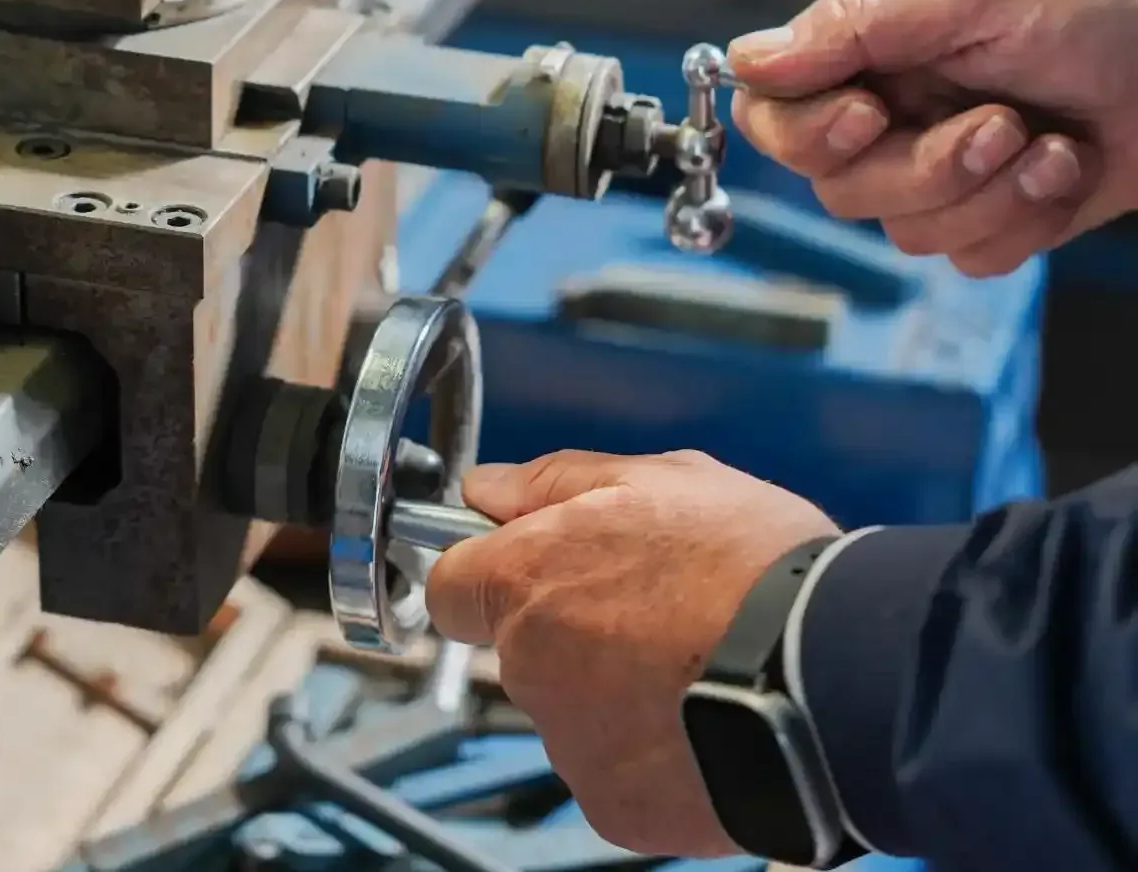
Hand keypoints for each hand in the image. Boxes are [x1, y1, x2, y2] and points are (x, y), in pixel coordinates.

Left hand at [426, 451, 836, 855]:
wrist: (836, 668)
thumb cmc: (754, 563)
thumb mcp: (662, 477)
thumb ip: (558, 481)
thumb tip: (491, 486)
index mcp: (529, 577)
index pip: (449, 587)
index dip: (485, 574)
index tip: (526, 569)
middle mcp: (531, 664)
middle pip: (520, 647)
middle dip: (570, 628)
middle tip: (654, 609)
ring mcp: (570, 743)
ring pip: (570, 708)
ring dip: (613, 687)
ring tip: (695, 661)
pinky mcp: (613, 806)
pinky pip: (612, 768)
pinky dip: (647, 747)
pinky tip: (703, 711)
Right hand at [728, 0, 1137, 276]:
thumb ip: (858, 19)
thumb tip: (745, 58)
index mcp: (873, 41)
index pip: (775, 107)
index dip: (805, 131)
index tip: (867, 119)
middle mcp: (895, 106)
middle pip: (836, 185)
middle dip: (921, 169)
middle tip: (996, 127)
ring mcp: (942, 165)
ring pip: (904, 230)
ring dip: (987, 193)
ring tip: (1046, 140)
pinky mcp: (994, 213)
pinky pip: (969, 256)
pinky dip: (1025, 219)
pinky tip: (1066, 166)